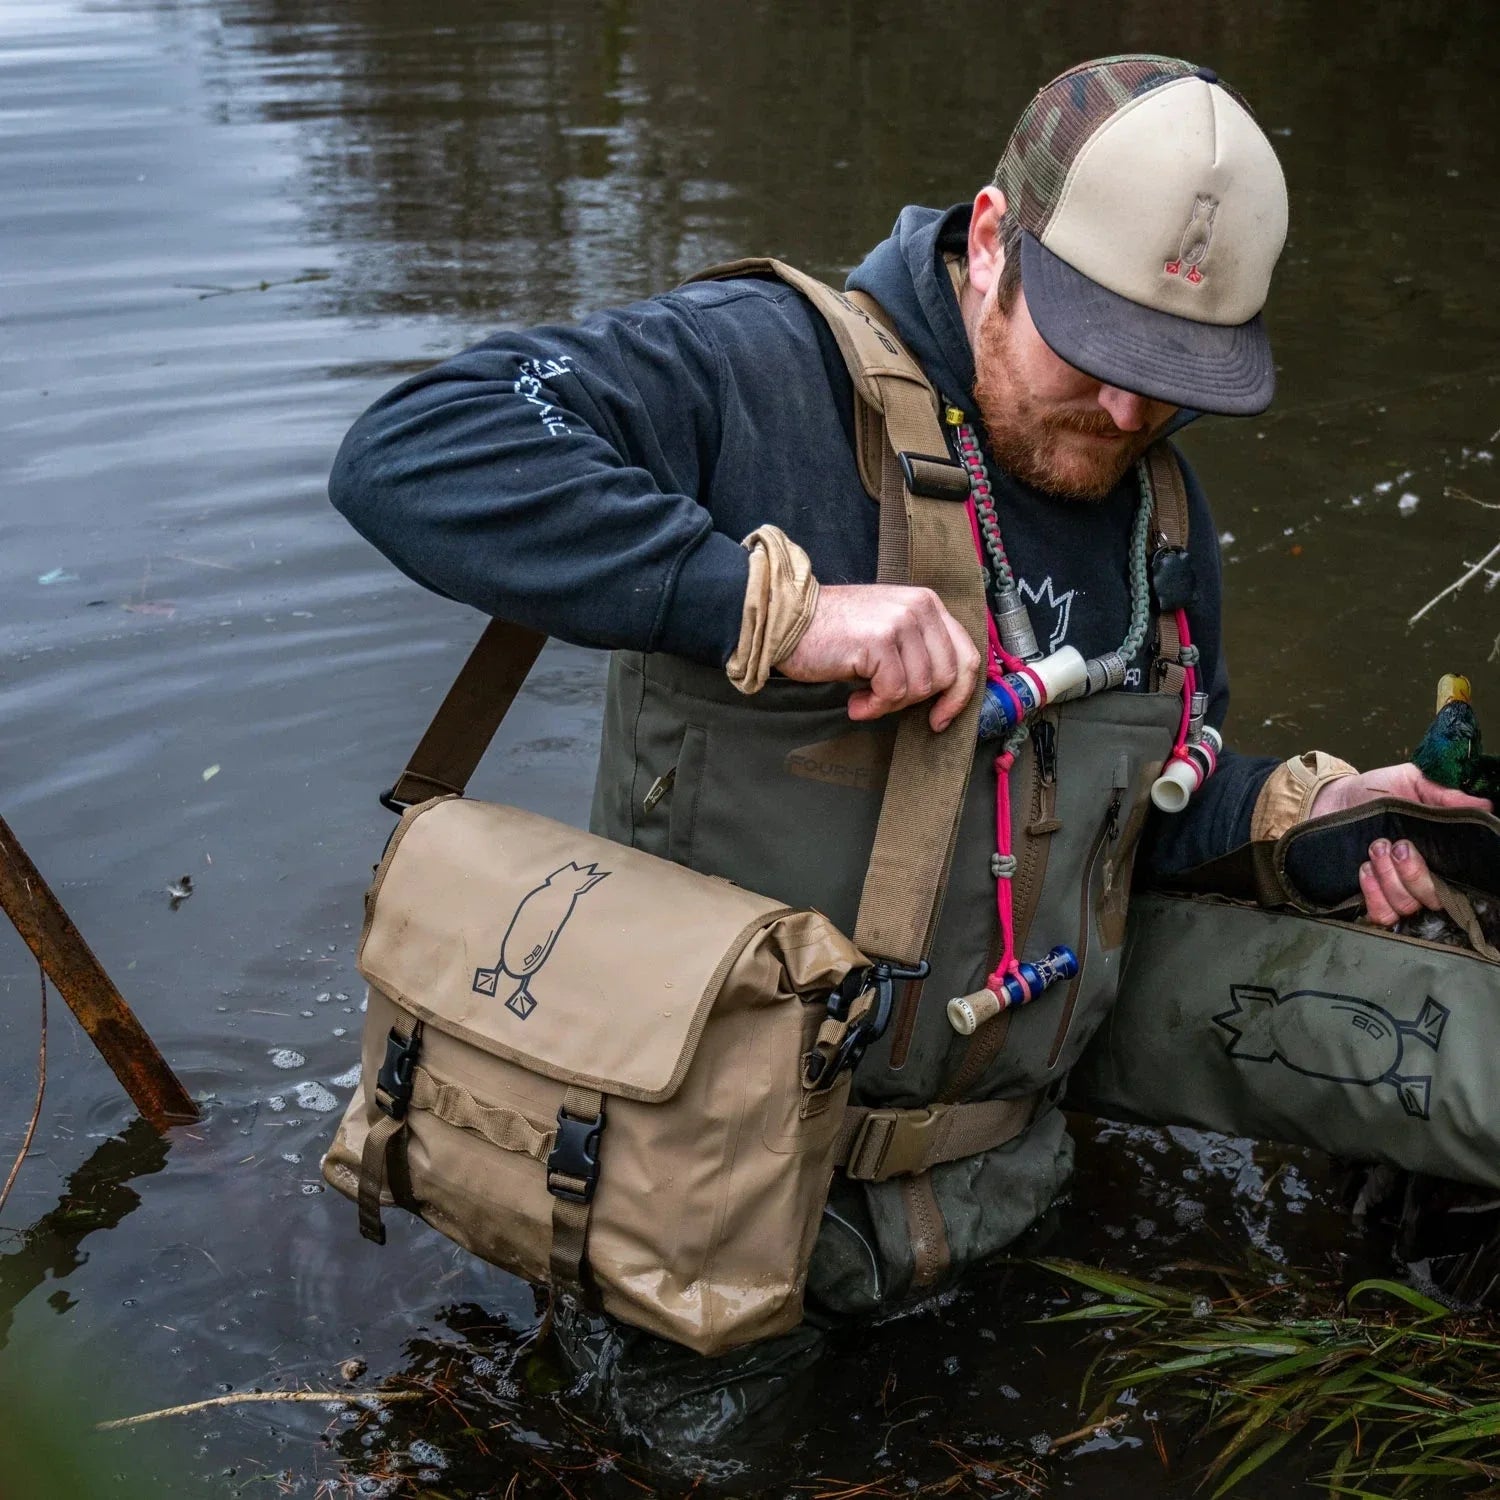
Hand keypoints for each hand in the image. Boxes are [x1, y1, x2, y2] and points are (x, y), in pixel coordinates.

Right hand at [777, 583, 982, 731]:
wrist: (788, 620)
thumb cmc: (833, 632)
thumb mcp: (887, 628)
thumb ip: (919, 647)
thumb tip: (946, 691)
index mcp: (927, 603)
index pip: (967, 655)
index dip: (960, 695)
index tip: (941, 718)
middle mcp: (919, 608)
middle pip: (947, 677)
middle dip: (916, 701)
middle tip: (884, 700)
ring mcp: (900, 622)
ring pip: (920, 688)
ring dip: (889, 704)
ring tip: (863, 697)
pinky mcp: (880, 641)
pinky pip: (893, 692)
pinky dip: (874, 706)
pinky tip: (855, 702)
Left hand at [1308, 762, 1491, 926]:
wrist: (1331, 798)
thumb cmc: (1374, 791)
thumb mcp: (1411, 783)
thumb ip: (1444, 796)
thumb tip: (1485, 807)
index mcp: (1439, 853)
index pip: (1460, 879)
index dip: (1455, 874)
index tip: (1430, 852)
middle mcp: (1421, 876)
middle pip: (1433, 898)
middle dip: (1414, 873)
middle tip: (1396, 845)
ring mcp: (1396, 890)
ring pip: (1407, 906)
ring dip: (1390, 879)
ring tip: (1375, 849)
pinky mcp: (1370, 899)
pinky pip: (1382, 914)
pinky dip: (1374, 894)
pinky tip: (1364, 869)